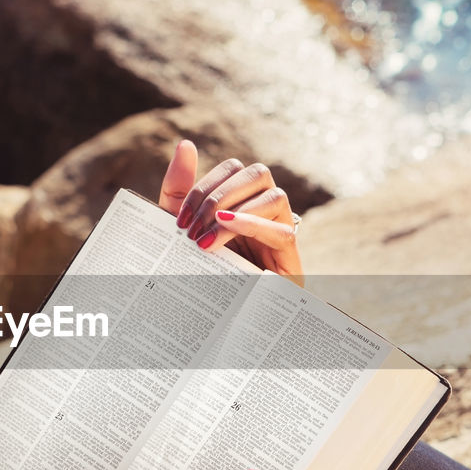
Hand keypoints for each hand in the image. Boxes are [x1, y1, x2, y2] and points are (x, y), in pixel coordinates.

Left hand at [157, 140, 303, 286]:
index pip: (234, 168)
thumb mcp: (181, 230)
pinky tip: (225, 230)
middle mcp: (266, 212)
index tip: (179, 218)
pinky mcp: (291, 262)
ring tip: (204, 239)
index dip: (205, 183)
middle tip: (191, 227)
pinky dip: (252, 224)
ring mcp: (281, 234)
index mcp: (242, 201)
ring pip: (274, 195)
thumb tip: (185, 143)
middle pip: (257, 173)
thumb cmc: (199, 274)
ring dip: (233, 210)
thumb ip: (179, 189)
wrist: (215, 326)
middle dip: (218, 194)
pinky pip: (283, 231)